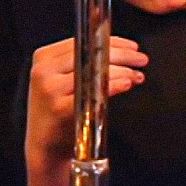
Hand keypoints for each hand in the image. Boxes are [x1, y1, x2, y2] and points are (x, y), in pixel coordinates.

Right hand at [25, 36, 147, 167]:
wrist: (44, 144)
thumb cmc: (60, 110)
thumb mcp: (65, 80)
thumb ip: (86, 65)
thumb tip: (126, 55)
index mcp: (44, 57)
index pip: (84, 41)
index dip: (113, 42)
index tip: (133, 47)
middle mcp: (44, 70)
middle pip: (90, 55)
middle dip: (122, 56)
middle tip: (141, 60)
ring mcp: (50, 89)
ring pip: (93, 72)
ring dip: (122, 71)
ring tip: (137, 75)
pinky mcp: (59, 109)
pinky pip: (92, 93)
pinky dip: (113, 86)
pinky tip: (127, 84)